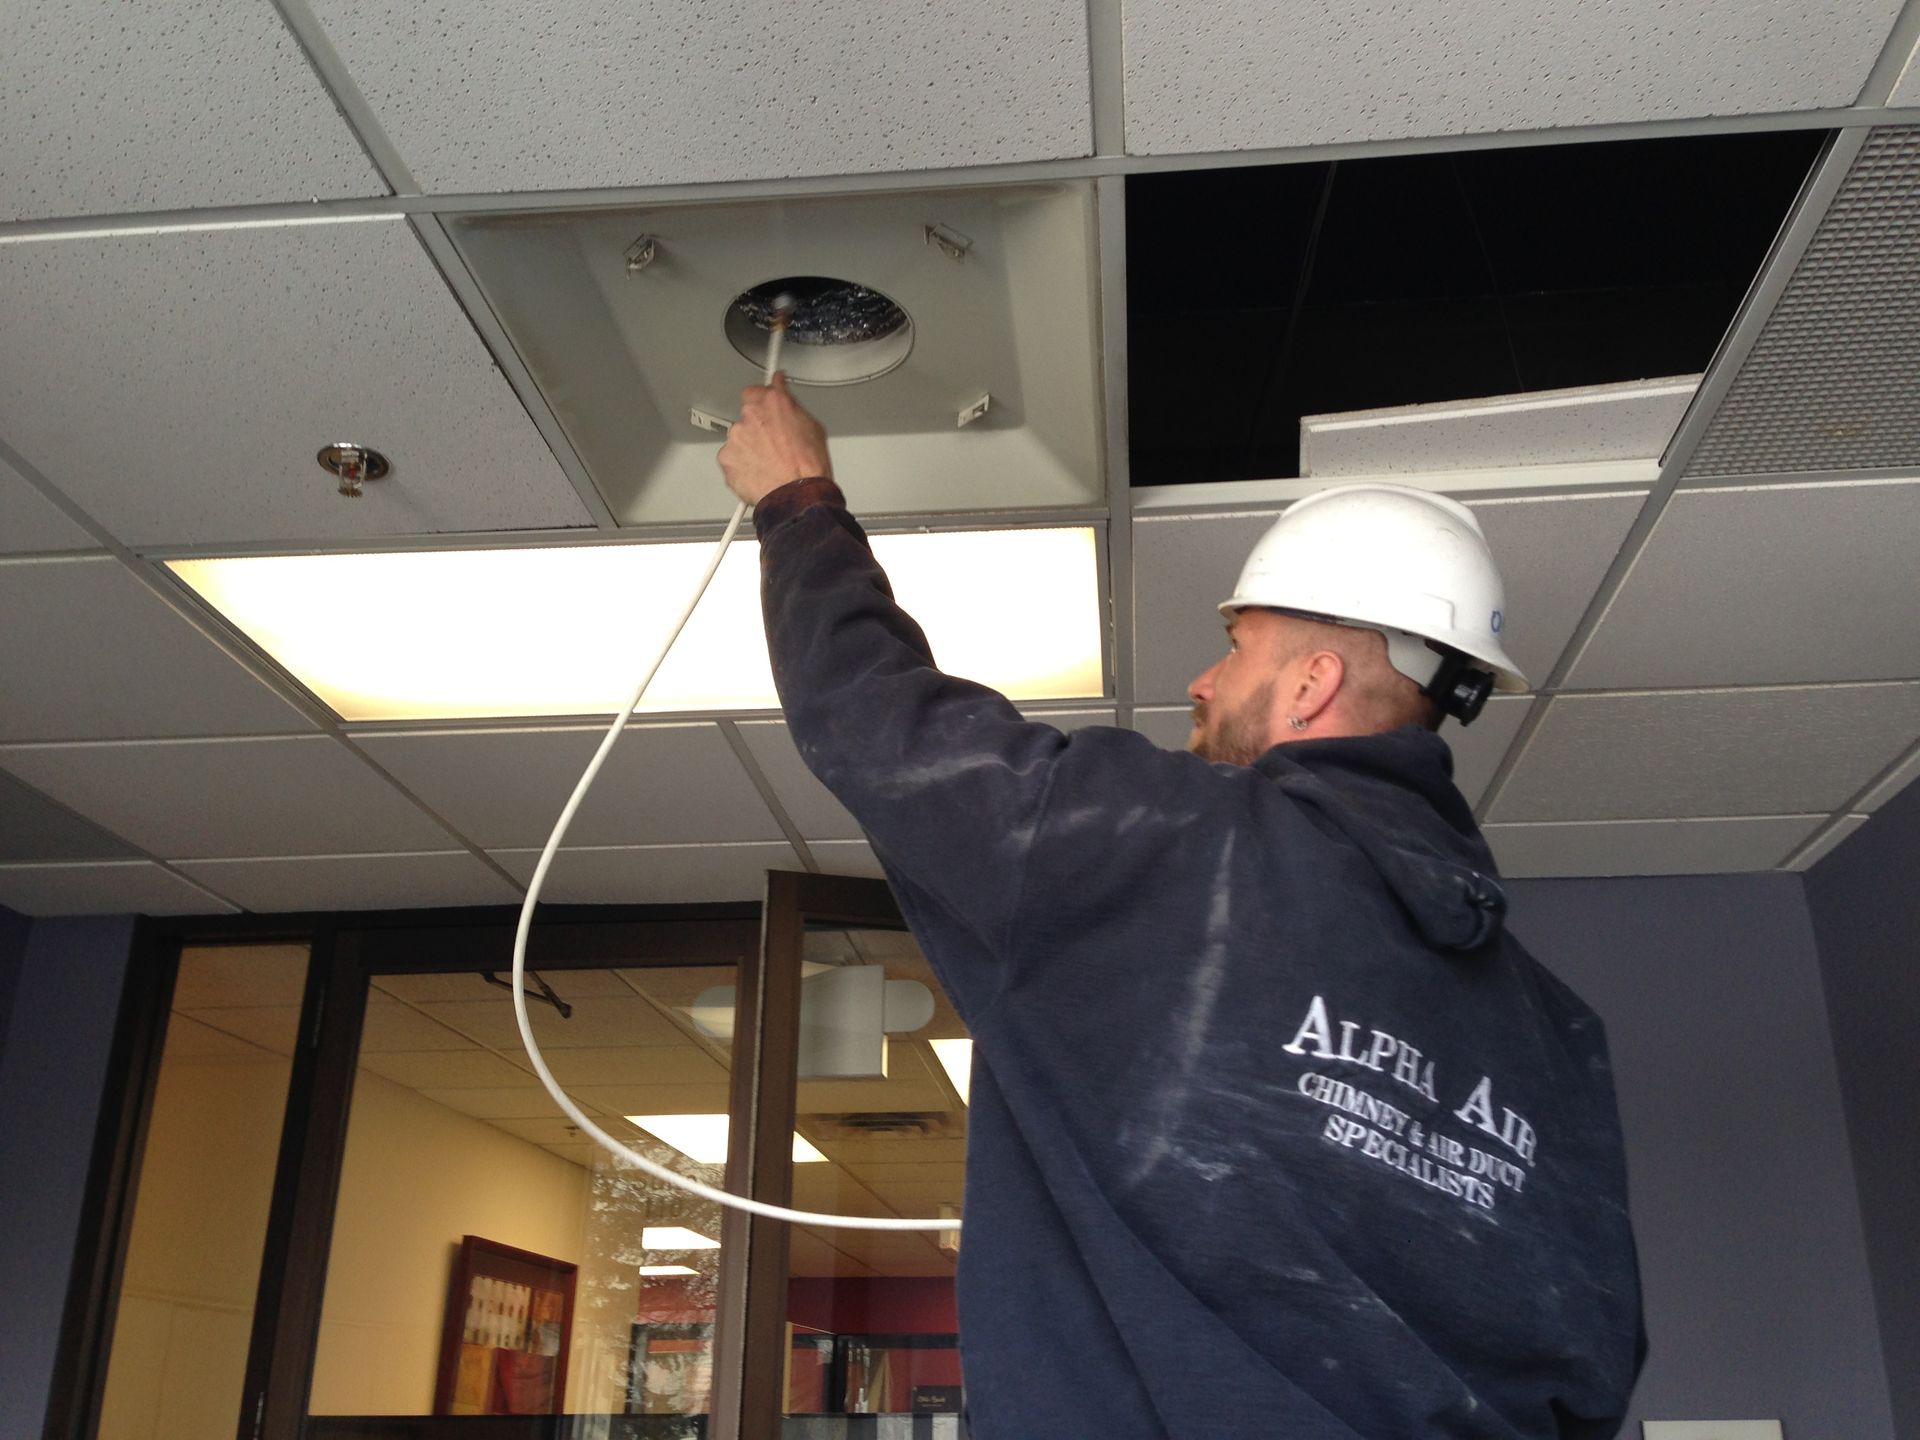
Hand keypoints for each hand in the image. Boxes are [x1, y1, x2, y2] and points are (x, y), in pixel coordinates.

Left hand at [717, 372, 832, 506]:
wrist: (796, 494)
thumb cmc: (808, 466)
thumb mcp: (813, 427)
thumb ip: (792, 407)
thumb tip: (786, 396)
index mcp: (773, 402)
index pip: (757, 390)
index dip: (760, 400)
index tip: (763, 404)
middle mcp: (751, 415)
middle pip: (747, 415)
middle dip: (757, 427)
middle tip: (772, 444)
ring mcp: (736, 436)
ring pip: (738, 437)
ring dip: (748, 446)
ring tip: (768, 463)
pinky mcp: (726, 457)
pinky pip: (731, 458)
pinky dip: (740, 464)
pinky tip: (758, 472)